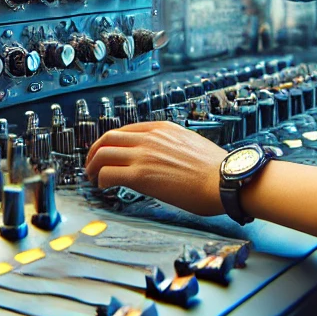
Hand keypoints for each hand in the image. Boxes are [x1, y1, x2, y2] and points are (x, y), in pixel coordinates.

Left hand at [85, 121, 226, 216]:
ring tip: (92, 177)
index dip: (111, 141)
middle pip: (108, 138)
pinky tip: (103, 187)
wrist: (225, 180)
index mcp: (162, 128)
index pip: (126, 129)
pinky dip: (100, 180)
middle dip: (95, 151)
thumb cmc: (215, 170)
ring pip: (103, 154)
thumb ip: (172, 146)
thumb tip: (164, 158)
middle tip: (91, 164)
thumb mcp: (190, 144)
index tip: (107, 151)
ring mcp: (144, 155)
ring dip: (93, 166)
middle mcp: (150, 138)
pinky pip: (108, 174)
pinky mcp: (141, 176)